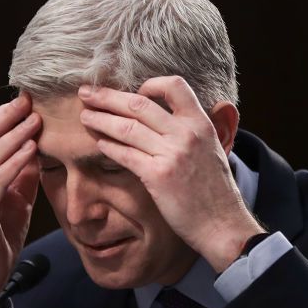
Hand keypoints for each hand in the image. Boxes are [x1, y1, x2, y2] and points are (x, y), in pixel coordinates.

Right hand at [0, 92, 40, 307]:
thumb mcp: (17, 199)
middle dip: (7, 115)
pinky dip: (14, 164)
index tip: (28, 99)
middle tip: (31, 101)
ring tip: (36, 121)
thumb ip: (24, 174)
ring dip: (14, 135)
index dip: (3, 113)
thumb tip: (39, 147)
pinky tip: (30, 152)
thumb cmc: (0, 238)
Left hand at [77, 77, 263, 272]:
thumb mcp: (213, 149)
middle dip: (108, 97)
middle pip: (139, 104)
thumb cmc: (215, 191)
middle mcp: (186, 134)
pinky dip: (109, 147)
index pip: (174, 86)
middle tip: (86, 93)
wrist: (221, 224)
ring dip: (101, 120)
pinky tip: (99, 143)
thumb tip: (174, 117)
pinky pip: (126, 155)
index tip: (133, 91)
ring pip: (127, 127)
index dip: (150, 84)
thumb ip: (195, 130)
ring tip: (86, 117)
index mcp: (201, 123)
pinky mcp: (158, 176)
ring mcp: (172, 154)